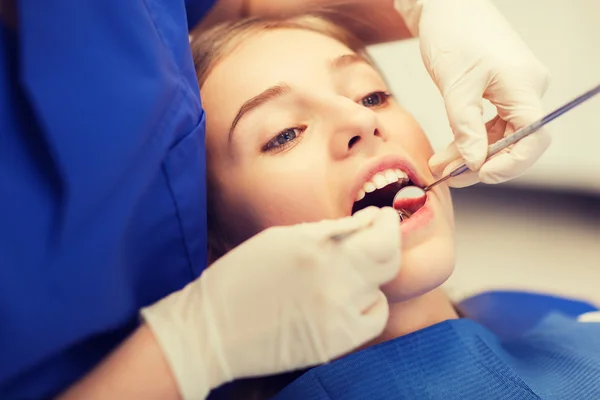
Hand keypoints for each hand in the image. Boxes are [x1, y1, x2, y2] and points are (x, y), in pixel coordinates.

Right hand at [141, 207, 400, 398]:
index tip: (381, 217)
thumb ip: (327, 231)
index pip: (379, 233)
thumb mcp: (280, 238)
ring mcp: (337, 316)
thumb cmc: (240, 277)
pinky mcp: (335, 344)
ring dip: (369, 278)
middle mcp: (334, 281)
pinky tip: (345, 300)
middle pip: (389, 259)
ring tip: (344, 275)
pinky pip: (372, 319)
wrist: (212, 331)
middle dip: (386, 242)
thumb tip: (365, 223)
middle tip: (375, 236)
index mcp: (317, 249)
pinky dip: (366, 306)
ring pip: (381, 290)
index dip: (387, 222)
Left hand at [395, 0, 551, 186]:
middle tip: (452, 177)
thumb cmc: (453, 36)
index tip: (480, 174)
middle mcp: (527, 90)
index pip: (533, 137)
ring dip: (471, 153)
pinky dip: (469, 138)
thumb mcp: (456, 87)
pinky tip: (448, 153)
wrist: (448, 6)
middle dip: (484, 162)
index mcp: (525, 87)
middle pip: (517, 141)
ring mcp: (515, 91)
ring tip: (441, 166)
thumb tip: (475, 164)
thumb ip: (466, 128)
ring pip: (500, 136)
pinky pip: (491, 124)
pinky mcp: (500, 91)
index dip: (511, 163)